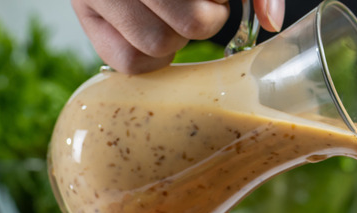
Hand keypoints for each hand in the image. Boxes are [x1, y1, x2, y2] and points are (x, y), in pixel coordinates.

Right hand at [72, 0, 284, 73]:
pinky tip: (154, 33)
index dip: (217, 7)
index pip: (201, 16)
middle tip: (196, 7)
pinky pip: (128, 62)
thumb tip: (272, 21)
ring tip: (173, 18)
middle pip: (191, 24)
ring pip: (157, 45)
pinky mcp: (84, 15)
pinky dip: (151, 58)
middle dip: (203, 20)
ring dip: (177, 39)